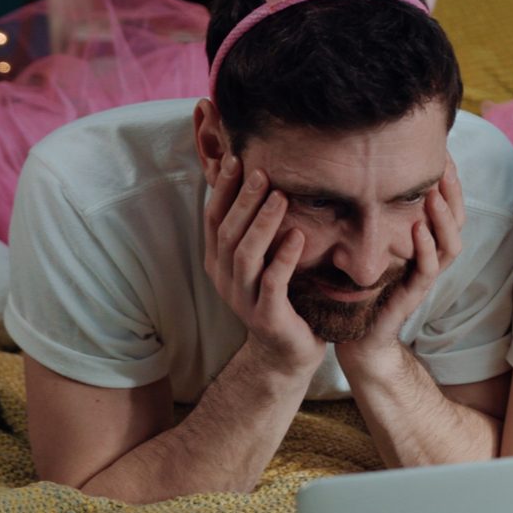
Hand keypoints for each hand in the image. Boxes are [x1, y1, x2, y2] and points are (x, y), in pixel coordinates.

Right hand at [204, 154, 325, 373]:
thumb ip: (257, 230)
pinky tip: (298, 236)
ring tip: (279, 197)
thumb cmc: (281, 297)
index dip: (224, 190)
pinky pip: (272, 283)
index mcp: (219, 263)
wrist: (289, 353)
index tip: (238, 159)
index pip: (214, 219)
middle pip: (227, 232)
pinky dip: (283, 258)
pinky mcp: (267, 316)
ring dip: (262, 223)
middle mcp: (225, 280)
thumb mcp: (263, 261)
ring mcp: (243, 299)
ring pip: (245, 254)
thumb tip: (262, 182)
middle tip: (261, 172)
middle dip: (244, 200)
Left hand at [338, 155, 465, 358]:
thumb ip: (373, 219)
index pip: (447, 209)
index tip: (441, 153)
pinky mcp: (412, 296)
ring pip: (450, 246)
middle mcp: (430, 260)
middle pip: (457, 223)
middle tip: (445, 166)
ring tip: (434, 194)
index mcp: (423, 246)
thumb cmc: (362, 292)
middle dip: (453, 193)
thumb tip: (361, 179)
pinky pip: (427, 271)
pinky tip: (418, 229)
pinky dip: (426, 249)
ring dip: (444, 219)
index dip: (448, 183)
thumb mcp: (369, 247)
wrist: (358, 339)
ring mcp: (423, 279)